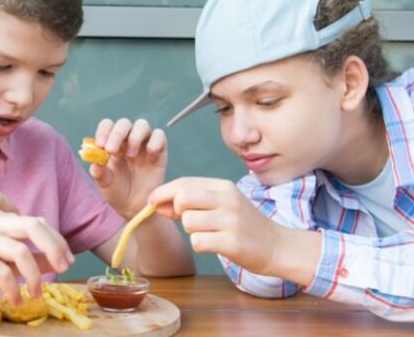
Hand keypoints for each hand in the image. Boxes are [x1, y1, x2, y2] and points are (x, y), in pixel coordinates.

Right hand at [0, 214, 74, 306]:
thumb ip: (29, 260)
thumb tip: (58, 260)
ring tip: (34, 294)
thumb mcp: (4, 266)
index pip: (36, 222)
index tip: (69, 261)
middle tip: (64, 270)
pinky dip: (13, 289)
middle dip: (54, 248)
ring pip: (20, 252)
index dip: (57, 240)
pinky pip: (1, 271)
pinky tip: (15, 300)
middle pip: (32, 227)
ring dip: (34, 277)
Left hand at [88, 118, 166, 217]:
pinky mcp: (159, 151)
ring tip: (131, 155)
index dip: (103, 131)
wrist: (135, 207)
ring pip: (142, 125)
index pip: (107, 126)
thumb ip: (98, 171)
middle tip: (112, 150)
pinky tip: (149, 159)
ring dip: (135, 136)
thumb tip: (94, 159)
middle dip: (117, 134)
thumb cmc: (117, 192)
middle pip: (124, 123)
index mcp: (111, 143)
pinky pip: (160, 136)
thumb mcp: (104, 183)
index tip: (100, 145)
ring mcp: (144, 144)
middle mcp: (127, 140)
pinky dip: (155, 142)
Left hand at [147, 177, 282, 274]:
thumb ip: (191, 202)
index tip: (151, 201)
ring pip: (188, 222)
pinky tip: (214, 244)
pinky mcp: (232, 242)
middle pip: (183, 197)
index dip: (163, 192)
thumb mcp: (221, 205)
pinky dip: (200, 245)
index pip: (184, 183)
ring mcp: (231, 221)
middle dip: (176, 210)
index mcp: (224, 187)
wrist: (278, 246)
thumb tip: (156, 203)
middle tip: (186, 219)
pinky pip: (197, 242)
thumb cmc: (244, 225)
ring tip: (208, 233)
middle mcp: (228, 200)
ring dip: (191, 230)